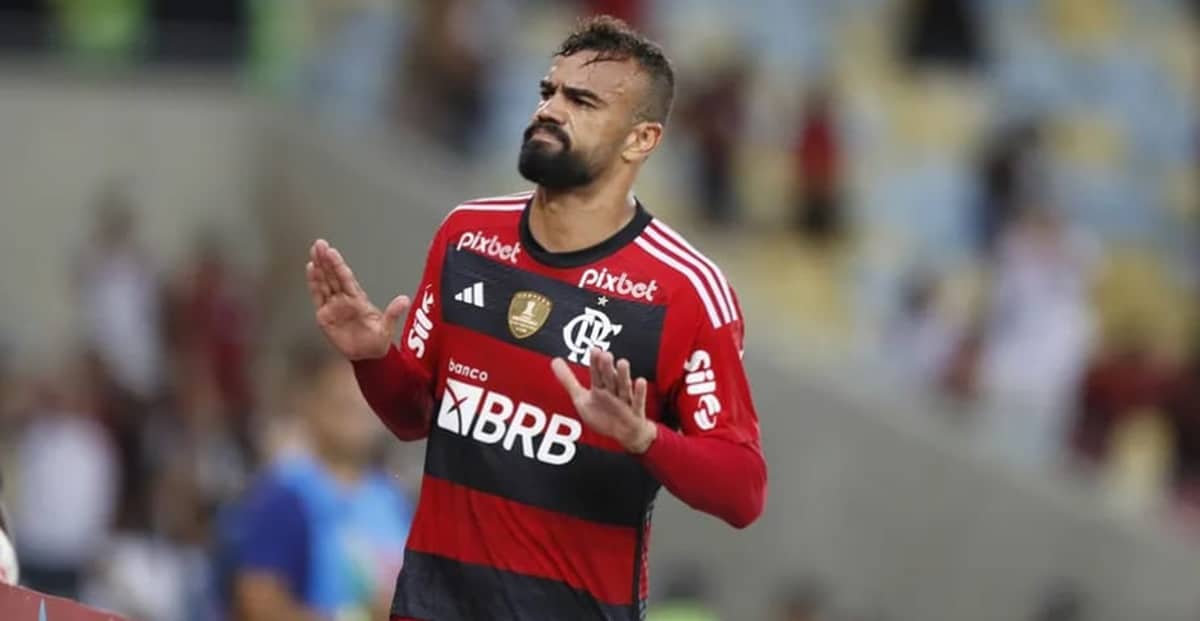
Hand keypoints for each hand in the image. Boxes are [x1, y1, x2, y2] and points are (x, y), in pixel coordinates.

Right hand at [306, 239, 408, 359]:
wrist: (366, 356)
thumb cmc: (376, 341)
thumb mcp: (386, 329)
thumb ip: (392, 314)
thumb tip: (405, 300)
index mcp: (358, 299)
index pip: (346, 279)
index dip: (339, 266)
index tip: (332, 253)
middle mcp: (345, 299)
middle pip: (333, 276)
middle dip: (326, 260)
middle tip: (319, 244)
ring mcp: (334, 305)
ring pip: (324, 283)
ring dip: (318, 269)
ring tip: (313, 253)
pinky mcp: (324, 315)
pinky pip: (317, 297)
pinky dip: (313, 284)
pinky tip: (310, 270)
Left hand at [551, 349, 656, 453]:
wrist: (625, 433)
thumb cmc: (603, 414)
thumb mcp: (581, 399)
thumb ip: (568, 380)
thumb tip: (554, 360)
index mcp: (600, 388)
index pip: (596, 374)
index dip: (595, 363)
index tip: (594, 350)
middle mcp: (612, 392)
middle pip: (609, 379)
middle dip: (607, 368)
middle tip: (605, 354)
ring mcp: (624, 401)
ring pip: (624, 387)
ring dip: (623, 375)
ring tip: (623, 362)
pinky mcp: (635, 412)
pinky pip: (637, 402)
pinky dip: (639, 393)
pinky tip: (640, 381)